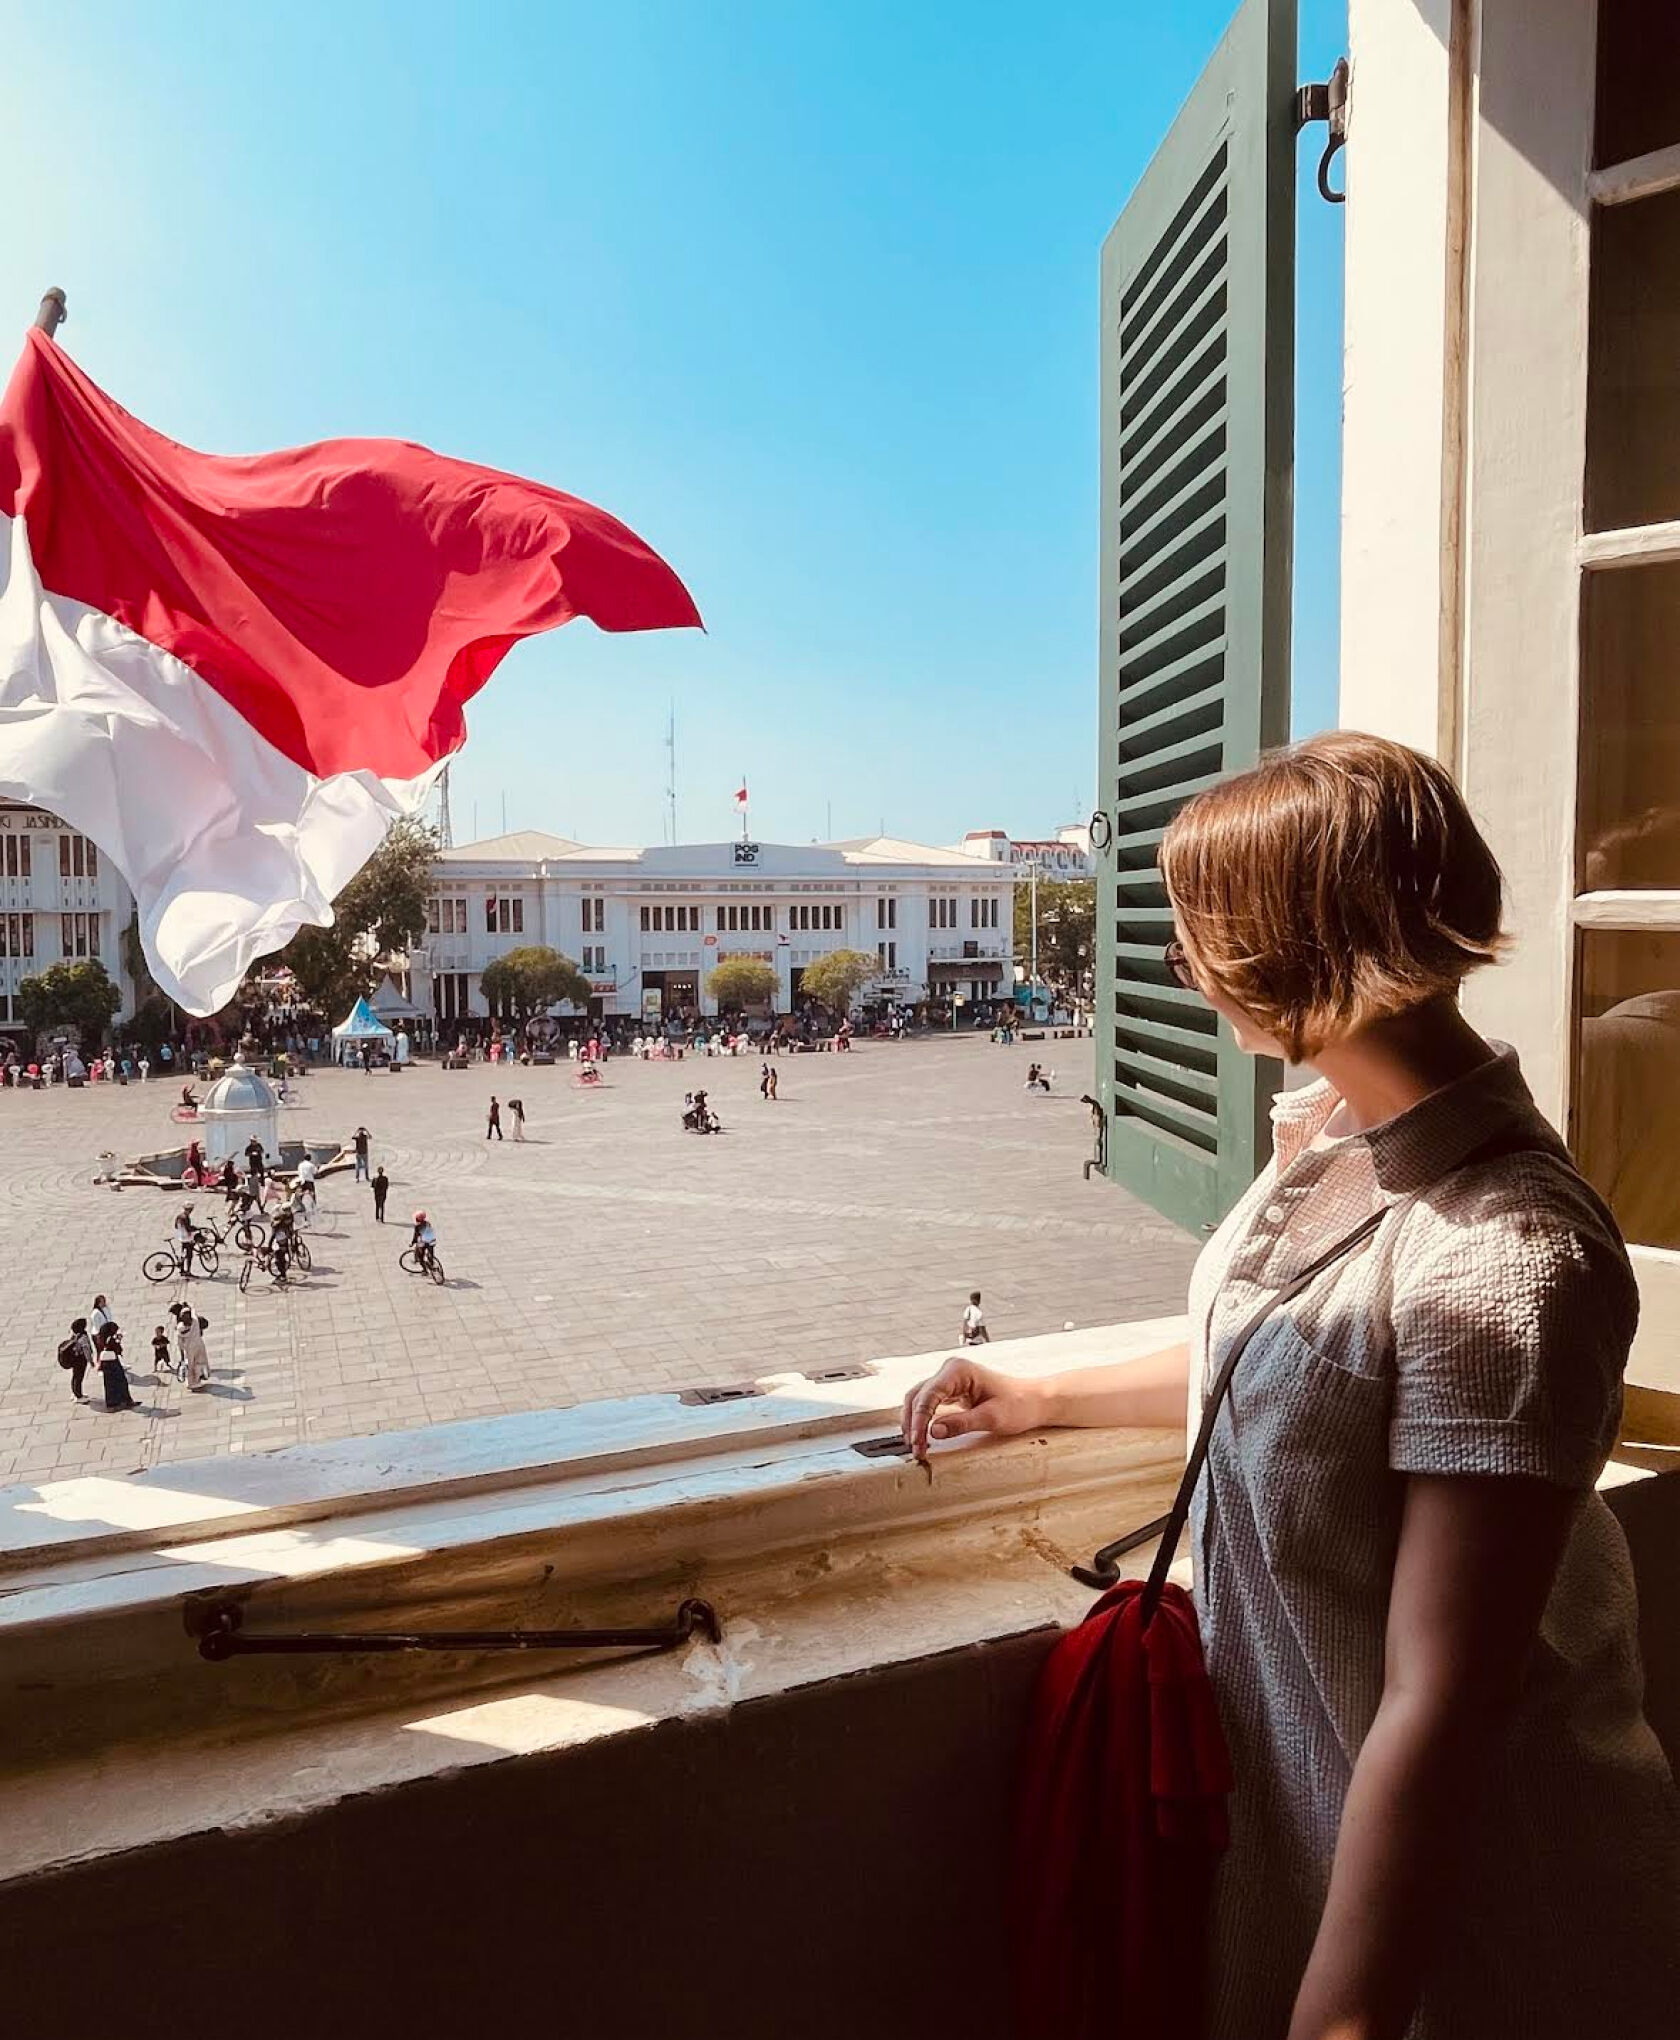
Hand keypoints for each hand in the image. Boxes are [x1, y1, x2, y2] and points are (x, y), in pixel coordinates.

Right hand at [900, 1356, 1045, 1461]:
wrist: (1034, 1401)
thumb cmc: (1019, 1405)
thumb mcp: (991, 1418)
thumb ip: (961, 1424)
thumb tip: (933, 1432)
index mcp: (958, 1370)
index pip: (928, 1395)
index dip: (919, 1420)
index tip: (918, 1441)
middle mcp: (949, 1371)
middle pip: (918, 1396)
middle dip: (913, 1423)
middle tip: (916, 1449)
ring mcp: (949, 1380)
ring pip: (919, 1400)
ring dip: (914, 1422)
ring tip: (917, 1447)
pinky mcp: (951, 1391)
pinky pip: (929, 1404)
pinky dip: (922, 1420)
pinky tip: (922, 1436)